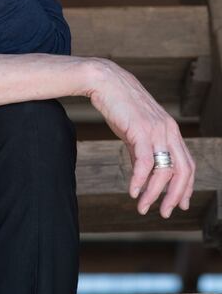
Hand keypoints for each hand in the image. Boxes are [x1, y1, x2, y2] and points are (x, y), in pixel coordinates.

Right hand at [88, 59, 195, 217]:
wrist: (104, 81)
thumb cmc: (119, 104)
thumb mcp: (136, 129)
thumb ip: (142, 150)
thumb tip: (143, 174)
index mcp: (171, 130)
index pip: (188, 164)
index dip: (186, 187)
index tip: (180, 204)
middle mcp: (169, 130)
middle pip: (183, 171)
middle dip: (175, 196)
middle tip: (164, 212)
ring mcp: (156, 129)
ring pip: (164, 170)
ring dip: (154, 193)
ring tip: (142, 206)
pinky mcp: (140, 129)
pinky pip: (145, 162)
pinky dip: (140, 180)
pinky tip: (133, 191)